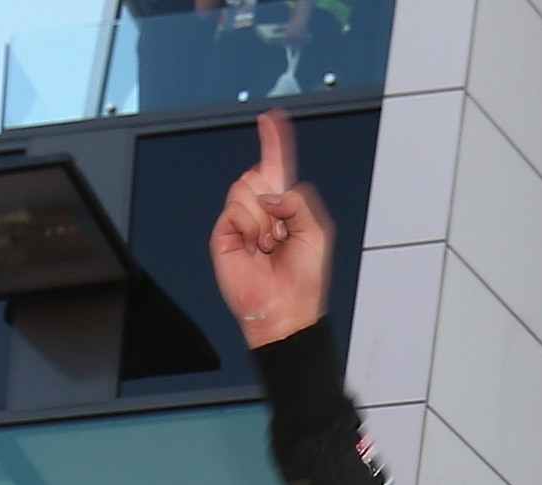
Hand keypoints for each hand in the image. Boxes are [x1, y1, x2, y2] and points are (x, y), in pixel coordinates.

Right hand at [211, 113, 333, 348]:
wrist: (284, 308)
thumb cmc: (304, 280)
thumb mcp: (317, 232)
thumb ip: (299, 200)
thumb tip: (269, 193)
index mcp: (285, 207)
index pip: (277, 166)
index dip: (274, 142)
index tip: (272, 119)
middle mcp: (262, 210)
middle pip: (259, 173)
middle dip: (274, 197)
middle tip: (281, 231)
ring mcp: (241, 221)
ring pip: (245, 188)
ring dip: (263, 217)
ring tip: (268, 244)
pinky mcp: (224, 233)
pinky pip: (234, 209)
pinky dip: (249, 226)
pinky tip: (253, 247)